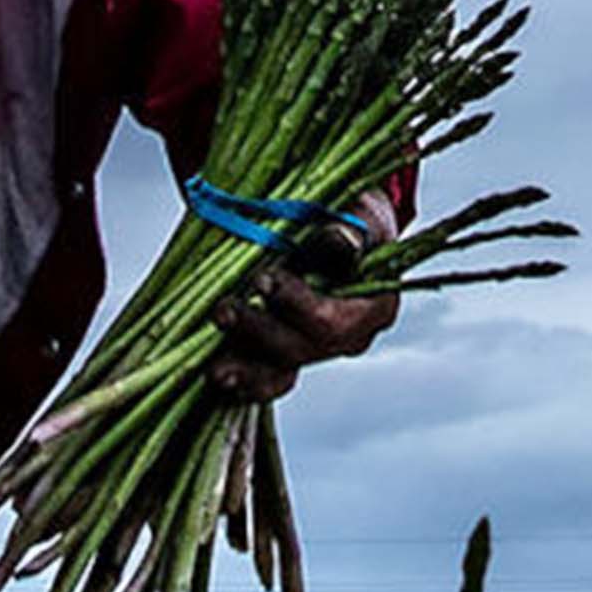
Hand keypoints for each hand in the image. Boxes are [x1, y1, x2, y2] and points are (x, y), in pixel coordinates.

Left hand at [204, 187, 400, 405]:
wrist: (340, 223)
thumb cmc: (353, 215)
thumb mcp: (361, 211)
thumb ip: (355, 225)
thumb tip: (341, 241)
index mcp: (375, 305)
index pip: (335, 317)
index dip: (296, 304)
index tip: (262, 281)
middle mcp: (349, 337)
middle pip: (303, 347)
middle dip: (259, 331)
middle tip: (224, 311)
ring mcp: (316, 349)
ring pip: (282, 370)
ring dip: (246, 370)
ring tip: (216, 369)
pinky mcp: (288, 355)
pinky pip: (268, 379)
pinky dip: (244, 380)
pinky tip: (218, 379)